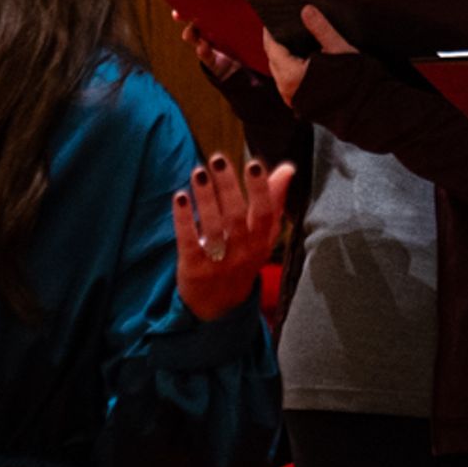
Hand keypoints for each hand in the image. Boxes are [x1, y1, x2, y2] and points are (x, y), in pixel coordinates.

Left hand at [173, 152, 290, 320]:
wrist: (218, 307)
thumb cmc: (242, 259)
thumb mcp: (262, 237)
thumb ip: (274, 202)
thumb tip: (287, 169)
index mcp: (261, 242)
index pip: (265, 214)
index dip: (261, 189)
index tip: (253, 164)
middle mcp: (243, 253)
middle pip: (236, 217)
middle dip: (227, 187)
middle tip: (218, 159)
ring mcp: (218, 263)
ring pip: (213, 228)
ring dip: (205, 198)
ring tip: (198, 172)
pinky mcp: (194, 268)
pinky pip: (189, 241)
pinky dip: (184, 219)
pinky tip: (179, 197)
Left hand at [260, 7, 353, 105]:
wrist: (366, 107)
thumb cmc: (354, 80)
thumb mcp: (338, 48)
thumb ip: (321, 29)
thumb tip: (306, 10)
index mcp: (291, 75)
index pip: (272, 48)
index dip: (271, 32)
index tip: (273, 20)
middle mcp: (287, 89)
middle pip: (273, 60)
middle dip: (275, 44)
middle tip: (283, 27)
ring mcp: (293, 99)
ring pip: (279, 73)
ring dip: (282, 58)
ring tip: (292, 42)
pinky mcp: (301, 104)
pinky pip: (287, 83)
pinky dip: (290, 70)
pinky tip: (302, 60)